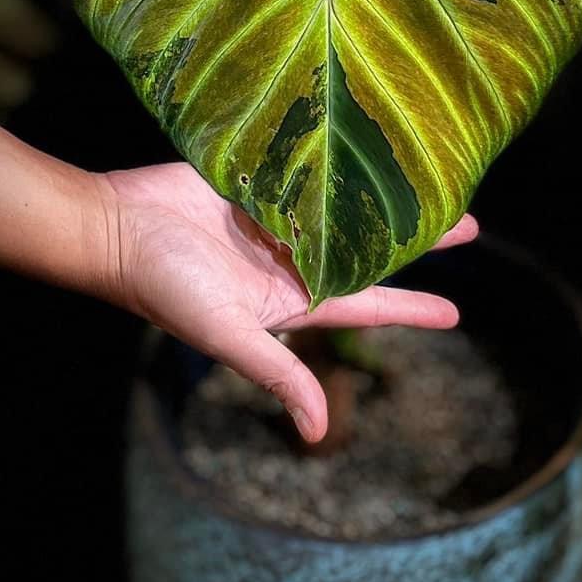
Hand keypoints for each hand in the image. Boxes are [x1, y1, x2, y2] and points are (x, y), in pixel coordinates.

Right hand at [98, 161, 476, 442]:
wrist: (112, 226)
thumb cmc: (165, 285)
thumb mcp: (228, 333)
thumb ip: (277, 373)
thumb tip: (318, 432)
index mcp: (289, 299)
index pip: (367, 305)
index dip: (412, 309)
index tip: (456, 314)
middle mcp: (288, 261)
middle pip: (368, 251)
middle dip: (417, 241)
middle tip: (469, 225)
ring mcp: (272, 219)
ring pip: (343, 208)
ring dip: (380, 197)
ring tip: (428, 179)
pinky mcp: (252, 180)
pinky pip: (305, 174)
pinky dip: (334, 165)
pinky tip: (366, 148)